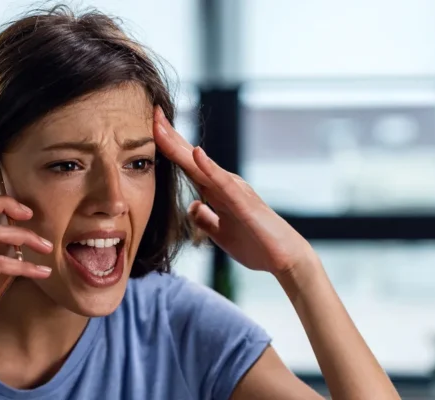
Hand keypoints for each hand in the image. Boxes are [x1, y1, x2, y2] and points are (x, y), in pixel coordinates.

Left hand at [153, 107, 317, 275]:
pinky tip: (196, 153)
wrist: (284, 260)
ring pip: (200, 165)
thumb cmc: (255, 244)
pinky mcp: (243, 203)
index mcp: (217, 190)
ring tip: (161, 127)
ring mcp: (234, 191)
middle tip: (152, 112)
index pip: (187, 164)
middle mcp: (224, 184)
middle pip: (190, 157)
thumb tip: (192, 206)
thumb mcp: (220, 233)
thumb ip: (205, 218)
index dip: (168, 146)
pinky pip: (223, 183)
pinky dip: (209, 167)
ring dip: (180, 146)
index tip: (150, 127)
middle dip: (170, 136)